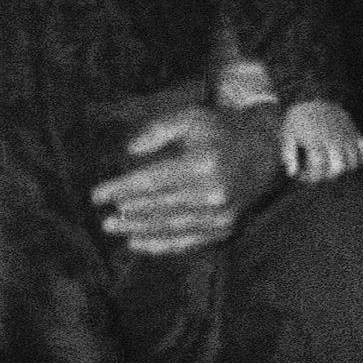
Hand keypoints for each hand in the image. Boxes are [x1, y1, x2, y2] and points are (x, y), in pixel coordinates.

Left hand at [92, 104, 281, 257]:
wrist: (265, 151)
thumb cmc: (221, 131)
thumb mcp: (191, 118)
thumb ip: (158, 130)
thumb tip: (129, 151)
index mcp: (203, 162)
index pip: (153, 180)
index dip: (122, 188)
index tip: (97, 195)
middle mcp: (214, 191)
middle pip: (160, 206)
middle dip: (128, 213)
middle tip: (103, 218)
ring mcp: (221, 213)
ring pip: (172, 226)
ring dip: (140, 230)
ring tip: (115, 229)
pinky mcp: (225, 227)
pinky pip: (188, 241)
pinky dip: (161, 244)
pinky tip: (138, 243)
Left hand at [278, 101, 362, 181]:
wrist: (313, 96)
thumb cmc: (298, 120)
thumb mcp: (286, 134)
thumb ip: (287, 155)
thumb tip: (292, 173)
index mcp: (316, 139)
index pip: (318, 167)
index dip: (308, 175)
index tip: (301, 173)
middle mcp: (334, 139)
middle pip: (338, 168)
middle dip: (326, 175)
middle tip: (317, 172)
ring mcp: (347, 136)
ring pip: (352, 163)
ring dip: (341, 169)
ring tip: (328, 167)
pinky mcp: (355, 132)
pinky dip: (358, 158)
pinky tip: (346, 159)